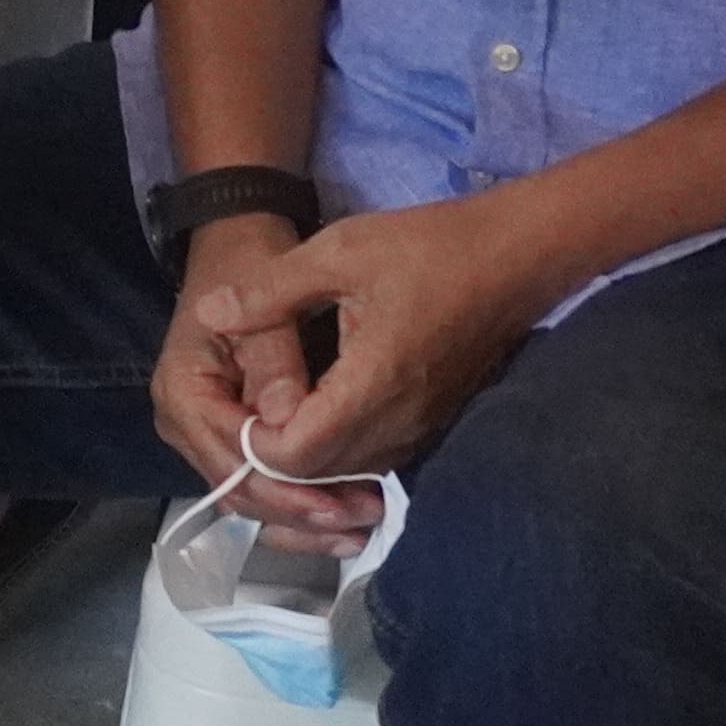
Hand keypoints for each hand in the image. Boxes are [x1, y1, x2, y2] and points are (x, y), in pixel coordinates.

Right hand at [146, 211, 332, 529]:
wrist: (239, 240)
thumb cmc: (252, 261)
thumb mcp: (267, 300)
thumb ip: (273, 360)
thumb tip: (286, 419)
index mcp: (183, 392)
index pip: (234, 456)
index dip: (287, 485)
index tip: (340, 500)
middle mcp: (183, 424)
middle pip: (240, 490)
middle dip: (298, 515)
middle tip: (360, 524)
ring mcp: (203, 435)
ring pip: (249, 498)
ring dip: (301, 521)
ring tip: (358, 533)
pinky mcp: (229, 437)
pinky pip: (258, 487)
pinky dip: (295, 507)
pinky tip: (339, 524)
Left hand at [188, 194, 568, 516]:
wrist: (517, 255)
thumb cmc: (429, 246)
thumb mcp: (337, 252)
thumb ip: (269, 291)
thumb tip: (208, 314)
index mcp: (372, 385)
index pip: (295, 455)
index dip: (252, 442)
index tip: (228, 406)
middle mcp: (399, 424)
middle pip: (317, 479)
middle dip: (270, 463)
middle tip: (233, 422)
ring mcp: (420, 432)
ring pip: (345, 478)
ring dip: (302, 466)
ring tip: (262, 424)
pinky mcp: (431, 428)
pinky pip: (373, 464)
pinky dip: (335, 461)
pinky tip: (310, 425)